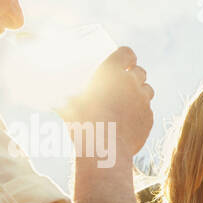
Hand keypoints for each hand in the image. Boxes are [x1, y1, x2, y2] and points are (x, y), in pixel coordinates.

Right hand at [59, 46, 154, 165]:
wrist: (105, 149)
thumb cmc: (82, 123)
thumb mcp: (68, 106)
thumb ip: (65, 100)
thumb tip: (52, 101)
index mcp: (112, 72)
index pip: (127, 53)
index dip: (127, 56)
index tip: (125, 60)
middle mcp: (132, 82)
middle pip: (140, 72)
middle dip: (134, 75)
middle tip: (124, 82)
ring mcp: (144, 101)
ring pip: (148, 90)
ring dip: (140, 92)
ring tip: (128, 101)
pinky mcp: (149, 118)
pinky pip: (148, 111)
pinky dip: (141, 112)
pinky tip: (130, 120)